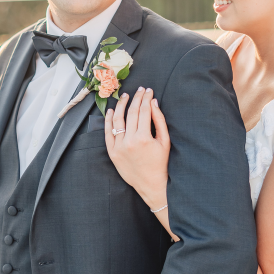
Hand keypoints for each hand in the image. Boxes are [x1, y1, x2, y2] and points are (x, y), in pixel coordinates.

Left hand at [104, 87, 170, 209]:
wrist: (151, 184)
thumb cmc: (160, 163)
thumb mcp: (164, 141)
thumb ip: (159, 120)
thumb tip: (153, 102)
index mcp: (144, 138)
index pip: (144, 111)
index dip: (146, 99)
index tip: (148, 91)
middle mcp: (130, 141)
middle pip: (131, 113)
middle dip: (136, 99)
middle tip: (139, 90)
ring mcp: (119, 147)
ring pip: (118, 120)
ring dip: (121, 106)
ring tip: (125, 96)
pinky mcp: (112, 153)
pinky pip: (108, 133)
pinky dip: (109, 121)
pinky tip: (112, 111)